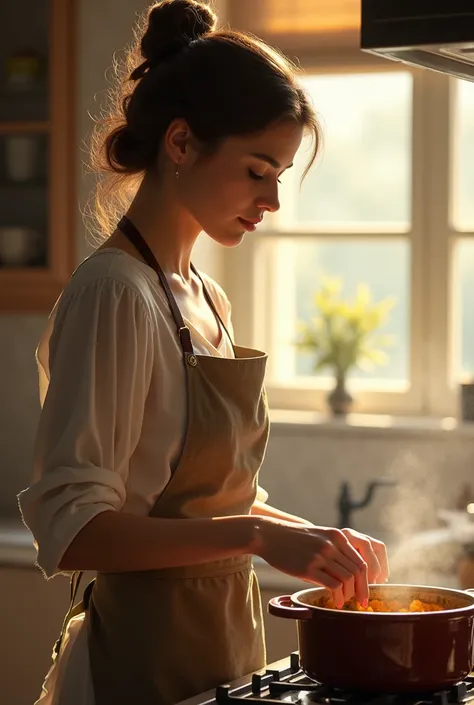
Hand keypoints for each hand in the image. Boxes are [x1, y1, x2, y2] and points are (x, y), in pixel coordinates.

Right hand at [253, 519, 387, 607]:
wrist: (270, 535)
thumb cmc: (294, 539)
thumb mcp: (319, 537)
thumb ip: (334, 550)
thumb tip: (348, 576)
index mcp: (337, 536)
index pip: (362, 561)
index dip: (367, 580)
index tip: (365, 593)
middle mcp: (332, 544)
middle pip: (358, 572)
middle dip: (362, 591)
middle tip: (360, 603)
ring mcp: (320, 555)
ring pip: (347, 579)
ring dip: (349, 595)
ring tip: (343, 601)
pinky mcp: (308, 567)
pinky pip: (333, 585)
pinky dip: (337, 596)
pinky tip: (335, 601)